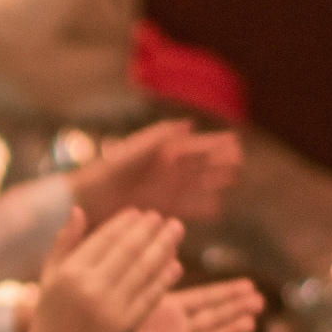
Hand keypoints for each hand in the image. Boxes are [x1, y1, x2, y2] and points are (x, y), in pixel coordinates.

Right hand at [14, 209, 183, 331]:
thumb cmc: (50, 315)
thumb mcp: (49, 276)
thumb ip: (64, 243)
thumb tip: (78, 210)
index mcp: (70, 272)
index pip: (104, 238)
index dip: (125, 223)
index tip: (140, 213)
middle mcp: (91, 287)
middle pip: (128, 250)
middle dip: (149, 230)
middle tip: (164, 218)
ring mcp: (110, 307)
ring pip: (144, 270)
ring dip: (163, 248)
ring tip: (175, 233)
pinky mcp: (126, 326)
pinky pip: (150, 296)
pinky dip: (164, 279)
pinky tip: (175, 264)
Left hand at [68, 119, 242, 224]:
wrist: (91, 196)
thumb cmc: (111, 168)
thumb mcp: (137, 148)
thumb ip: (162, 136)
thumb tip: (189, 123)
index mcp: (163, 153)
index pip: (195, 146)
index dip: (215, 144)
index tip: (235, 141)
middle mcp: (166, 171)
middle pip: (200, 165)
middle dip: (219, 163)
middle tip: (240, 161)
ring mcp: (165, 190)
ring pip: (197, 185)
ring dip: (214, 183)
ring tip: (233, 179)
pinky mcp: (161, 208)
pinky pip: (187, 206)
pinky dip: (201, 206)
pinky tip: (216, 207)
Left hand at [82, 279, 263, 331]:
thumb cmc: (90, 321)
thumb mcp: (114, 288)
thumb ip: (134, 265)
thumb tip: (153, 241)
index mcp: (163, 308)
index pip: (203, 298)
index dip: (225, 292)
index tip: (249, 282)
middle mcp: (172, 329)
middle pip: (212, 317)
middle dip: (236, 308)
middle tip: (260, 299)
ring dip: (229, 331)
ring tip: (251, 322)